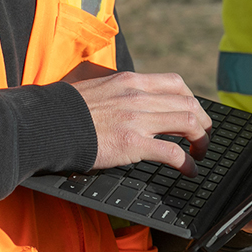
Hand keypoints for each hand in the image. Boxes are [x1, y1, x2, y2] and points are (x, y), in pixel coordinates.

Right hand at [70, 70, 210, 175]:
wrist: (48, 122)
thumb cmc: (67, 109)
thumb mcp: (97, 88)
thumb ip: (118, 92)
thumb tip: (125, 101)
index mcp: (131, 81)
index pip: (175, 83)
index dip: (191, 99)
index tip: (193, 112)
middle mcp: (139, 95)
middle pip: (188, 103)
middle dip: (202, 122)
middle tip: (202, 137)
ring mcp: (137, 118)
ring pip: (188, 123)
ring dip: (200, 141)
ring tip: (199, 154)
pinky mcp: (133, 143)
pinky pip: (173, 152)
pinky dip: (187, 163)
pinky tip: (189, 171)